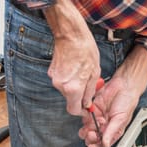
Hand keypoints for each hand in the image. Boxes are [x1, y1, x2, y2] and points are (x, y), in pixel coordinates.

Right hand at [43, 0, 100, 115]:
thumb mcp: (94, 73)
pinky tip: (75, 68)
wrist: (70, 34)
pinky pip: (62, 81)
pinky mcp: (51, 72)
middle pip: (70, 100)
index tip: (86, 109)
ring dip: (74, 86)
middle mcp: (61, 86)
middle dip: (79, 96)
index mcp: (73, 89)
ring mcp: (54, 79)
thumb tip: (87, 103)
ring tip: (82, 73)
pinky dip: (69, 79)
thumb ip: (90, 91)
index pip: (74, 110)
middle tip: (88, 86)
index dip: (81, 112)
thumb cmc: (85, 50)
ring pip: (66, 90)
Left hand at [79, 77, 138, 146]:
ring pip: (86, 128)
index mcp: (113, 132)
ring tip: (91, 124)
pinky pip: (85, 116)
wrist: (124, 85)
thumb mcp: (121, 120)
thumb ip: (111, 132)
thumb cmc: (127, 102)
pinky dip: (85, 117)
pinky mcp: (92, 109)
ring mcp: (97, 118)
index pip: (102, 145)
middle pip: (92, 138)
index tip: (91, 146)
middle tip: (91, 133)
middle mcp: (104, 126)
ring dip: (86, 128)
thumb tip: (106, 145)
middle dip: (89, 138)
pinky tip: (91, 115)